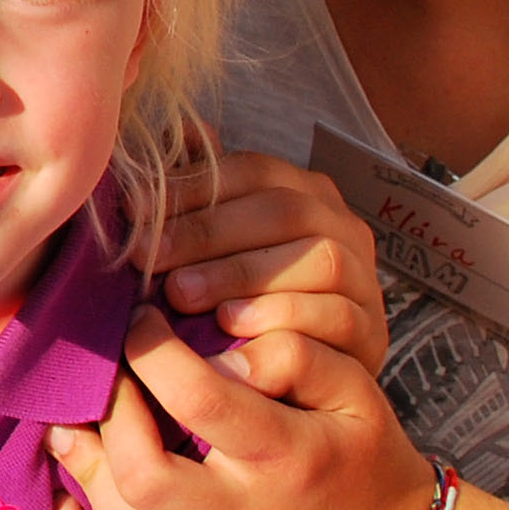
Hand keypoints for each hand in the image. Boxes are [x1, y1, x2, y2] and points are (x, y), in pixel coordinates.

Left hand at [46, 307, 435, 509]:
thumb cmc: (361, 451)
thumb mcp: (354, 389)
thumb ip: (295, 356)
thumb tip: (221, 350)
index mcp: (288, 458)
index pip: (201, 400)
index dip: (153, 351)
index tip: (141, 320)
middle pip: (146, 475)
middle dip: (110, 410)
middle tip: (107, 369)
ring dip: (89, 468)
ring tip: (83, 418)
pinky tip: (74, 490)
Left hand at [136, 152, 386, 377]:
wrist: (306, 378)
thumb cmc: (248, 300)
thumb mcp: (221, 245)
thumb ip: (203, 194)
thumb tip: (185, 131)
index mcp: (307, 192)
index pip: (252, 170)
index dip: (192, 187)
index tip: (133, 213)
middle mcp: (344, 226)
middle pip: (283, 211)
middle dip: (207, 232)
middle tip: (147, 258)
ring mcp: (365, 278)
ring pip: (318, 259)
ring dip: (242, 274)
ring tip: (180, 295)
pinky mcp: (374, 332)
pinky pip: (338, 316)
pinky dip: (282, 318)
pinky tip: (231, 327)